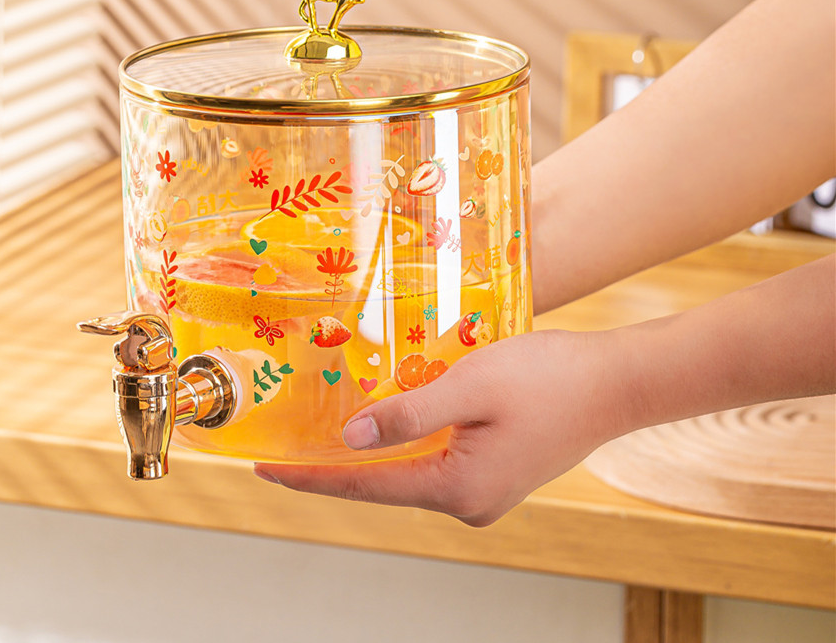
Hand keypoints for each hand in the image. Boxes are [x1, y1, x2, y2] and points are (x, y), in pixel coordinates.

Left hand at [254, 328, 620, 526]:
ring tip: (327, 427)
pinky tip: (387, 417)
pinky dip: (407, 440)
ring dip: (374, 446)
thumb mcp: (468, 386)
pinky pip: (436, 459)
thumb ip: (408, 415)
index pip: (365, 485)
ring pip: (410, 468)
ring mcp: (485, 492)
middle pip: (384, 481)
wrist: (616, 383)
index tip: (266, 470)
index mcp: (459, 489)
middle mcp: (469, 503)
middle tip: (287, 445)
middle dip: (336, 462)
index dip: (312, 475)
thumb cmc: (548, 379)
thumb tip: (352, 437)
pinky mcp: (496, 473)